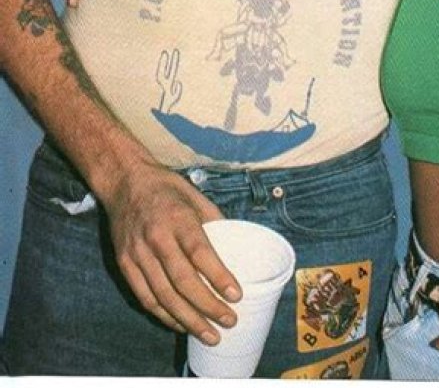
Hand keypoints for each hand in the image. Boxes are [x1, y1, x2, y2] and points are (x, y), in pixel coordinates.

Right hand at [103, 160, 241, 341]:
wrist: (124, 182)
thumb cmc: (166, 188)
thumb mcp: (195, 195)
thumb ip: (214, 221)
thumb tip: (235, 245)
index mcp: (177, 217)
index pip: (199, 252)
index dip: (218, 276)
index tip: (236, 295)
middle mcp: (156, 237)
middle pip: (182, 280)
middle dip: (207, 306)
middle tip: (228, 321)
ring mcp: (137, 253)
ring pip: (163, 296)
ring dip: (187, 319)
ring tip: (209, 334)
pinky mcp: (125, 264)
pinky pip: (145, 297)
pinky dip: (164, 315)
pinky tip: (181, 324)